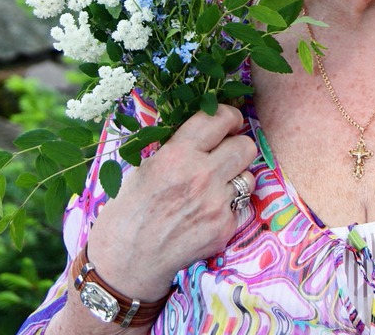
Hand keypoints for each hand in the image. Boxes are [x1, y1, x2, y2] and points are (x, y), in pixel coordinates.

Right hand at [84, 104, 256, 301]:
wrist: (127, 259)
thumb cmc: (133, 208)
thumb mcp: (150, 165)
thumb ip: (182, 146)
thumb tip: (211, 129)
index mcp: (178, 154)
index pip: (219, 119)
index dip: (229, 116)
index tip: (229, 122)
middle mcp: (201, 175)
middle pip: (245, 146)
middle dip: (237, 147)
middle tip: (226, 154)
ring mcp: (216, 204)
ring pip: (248, 176)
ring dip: (235, 179)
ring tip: (213, 188)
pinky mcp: (224, 228)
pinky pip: (240, 206)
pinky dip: (228, 207)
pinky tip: (206, 215)